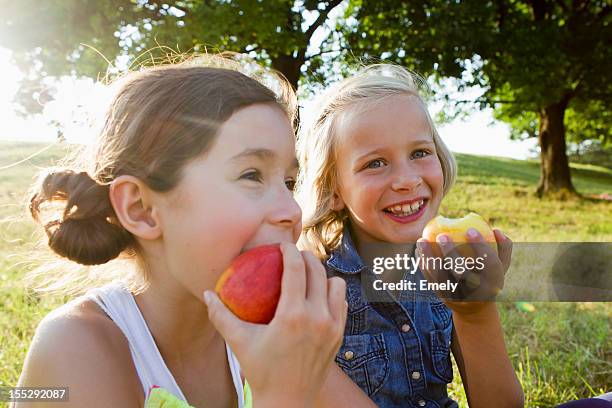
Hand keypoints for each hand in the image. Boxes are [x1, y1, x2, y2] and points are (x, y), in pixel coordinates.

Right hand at [203, 242, 347, 406]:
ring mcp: (332, 327)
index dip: (290, 251)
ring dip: (323, 275)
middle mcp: (318, 317)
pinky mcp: (339, 335)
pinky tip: (318, 295)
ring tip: (308, 275)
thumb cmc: (261, 371)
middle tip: (295, 255)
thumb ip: (221, 316)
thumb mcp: (239, 342)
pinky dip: (332, 294)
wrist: (288, 401)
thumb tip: (206, 294)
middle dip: (307, 257)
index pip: (296, 269)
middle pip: (318, 271)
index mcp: (293, 315)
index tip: (283, 246)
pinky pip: (342, 303)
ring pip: (336, 285)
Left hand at [416, 228, 511, 314]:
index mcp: (493, 283)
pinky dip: (423, 263)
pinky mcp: (442, 296)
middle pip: (461, 273)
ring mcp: (457, 296)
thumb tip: (496, 230)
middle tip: (442, 235)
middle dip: (450, 253)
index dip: (480, 246)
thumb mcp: (501, 266)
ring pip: (440, 277)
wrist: (474, 308)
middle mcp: (475, 292)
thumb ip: (503, 248)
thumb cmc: (487, 277)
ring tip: (422, 240)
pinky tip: (418, 248)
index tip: (470, 228)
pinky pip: (430, 278)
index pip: (488, 264)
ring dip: (429, 258)